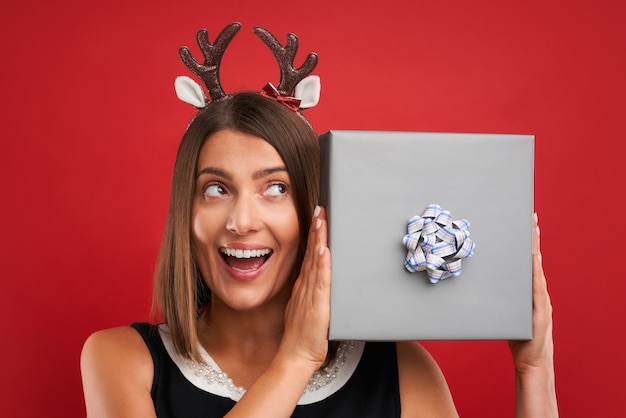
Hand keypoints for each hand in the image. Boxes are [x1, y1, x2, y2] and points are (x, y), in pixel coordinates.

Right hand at [279, 206, 330, 369]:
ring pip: (316, 262)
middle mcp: (306, 286)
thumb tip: (319, 279)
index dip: (314, 235)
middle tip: (320, 208)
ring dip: (319, 239)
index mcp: (304, 286)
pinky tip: (323, 250)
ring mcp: (310, 294)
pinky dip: (322, 264)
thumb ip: (312, 293)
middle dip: (316, 229)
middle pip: (312, 252)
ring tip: (321, 220)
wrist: (296, 356)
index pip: (310, 254)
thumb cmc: (303, 336)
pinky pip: (320, 281)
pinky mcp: (317, 305)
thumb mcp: (306, 308)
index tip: (317, 217)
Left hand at [508, 213, 553, 372]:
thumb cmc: (516, 336)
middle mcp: (537, 291)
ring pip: (536, 269)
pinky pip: (537, 287)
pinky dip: (534, 272)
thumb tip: (479, 281)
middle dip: (533, 238)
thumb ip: (500, 296)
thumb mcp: (506, 311)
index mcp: (529, 290)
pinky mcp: (540, 310)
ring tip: (532, 230)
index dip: (527, 242)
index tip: (525, 223)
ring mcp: (540, 299)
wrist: (530, 361)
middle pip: (534, 260)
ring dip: (534, 249)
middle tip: (530, 218)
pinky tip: (532, 258)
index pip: (528, 261)